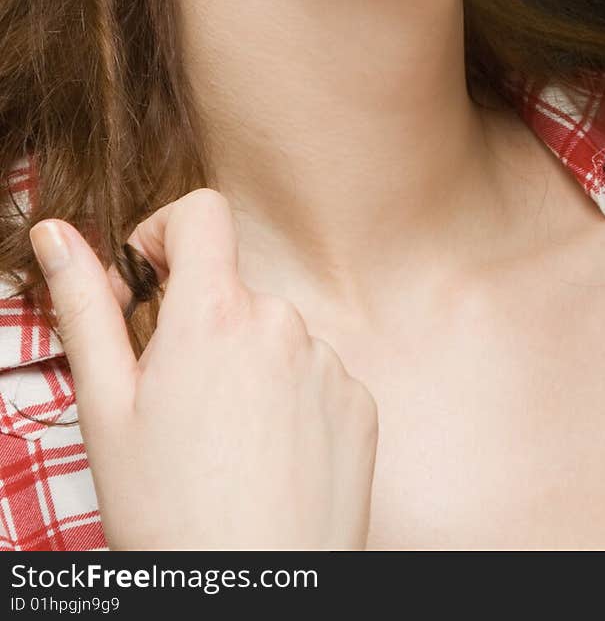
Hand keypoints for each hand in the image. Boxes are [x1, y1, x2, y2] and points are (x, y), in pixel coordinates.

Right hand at [28, 189, 378, 550]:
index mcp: (215, 313)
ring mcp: (328, 362)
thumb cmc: (166, 511)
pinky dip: (288, 402)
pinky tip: (265, 459)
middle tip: (174, 403)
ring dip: (245, 367)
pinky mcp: (359, 402)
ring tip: (221, 445)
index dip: (167, 232)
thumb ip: (85, 305)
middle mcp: (282, 322)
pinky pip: (315, 375)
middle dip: (199, 326)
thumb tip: (55, 232)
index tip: (149, 281)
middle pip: (233, 289)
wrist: (249, 599)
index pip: (203, 212)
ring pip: (273, 336)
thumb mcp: (106, 408)